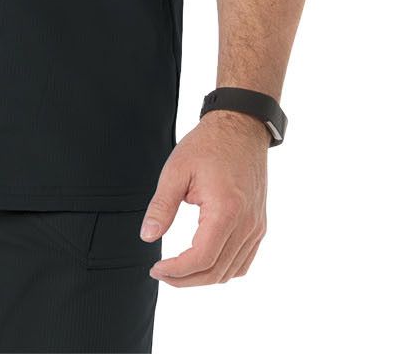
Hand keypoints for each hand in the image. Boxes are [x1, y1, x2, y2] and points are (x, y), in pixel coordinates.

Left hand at [139, 110, 268, 284]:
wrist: (241, 126)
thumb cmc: (208, 144)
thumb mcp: (177, 170)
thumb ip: (161, 206)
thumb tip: (147, 236)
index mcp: (226, 211)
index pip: (201, 259)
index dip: (177, 271)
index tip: (156, 268)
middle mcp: (246, 224)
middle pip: (216, 272)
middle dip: (185, 279)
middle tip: (162, 272)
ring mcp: (256, 226)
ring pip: (231, 272)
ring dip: (203, 277)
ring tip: (178, 270)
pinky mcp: (259, 224)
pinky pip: (244, 261)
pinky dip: (223, 269)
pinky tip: (204, 262)